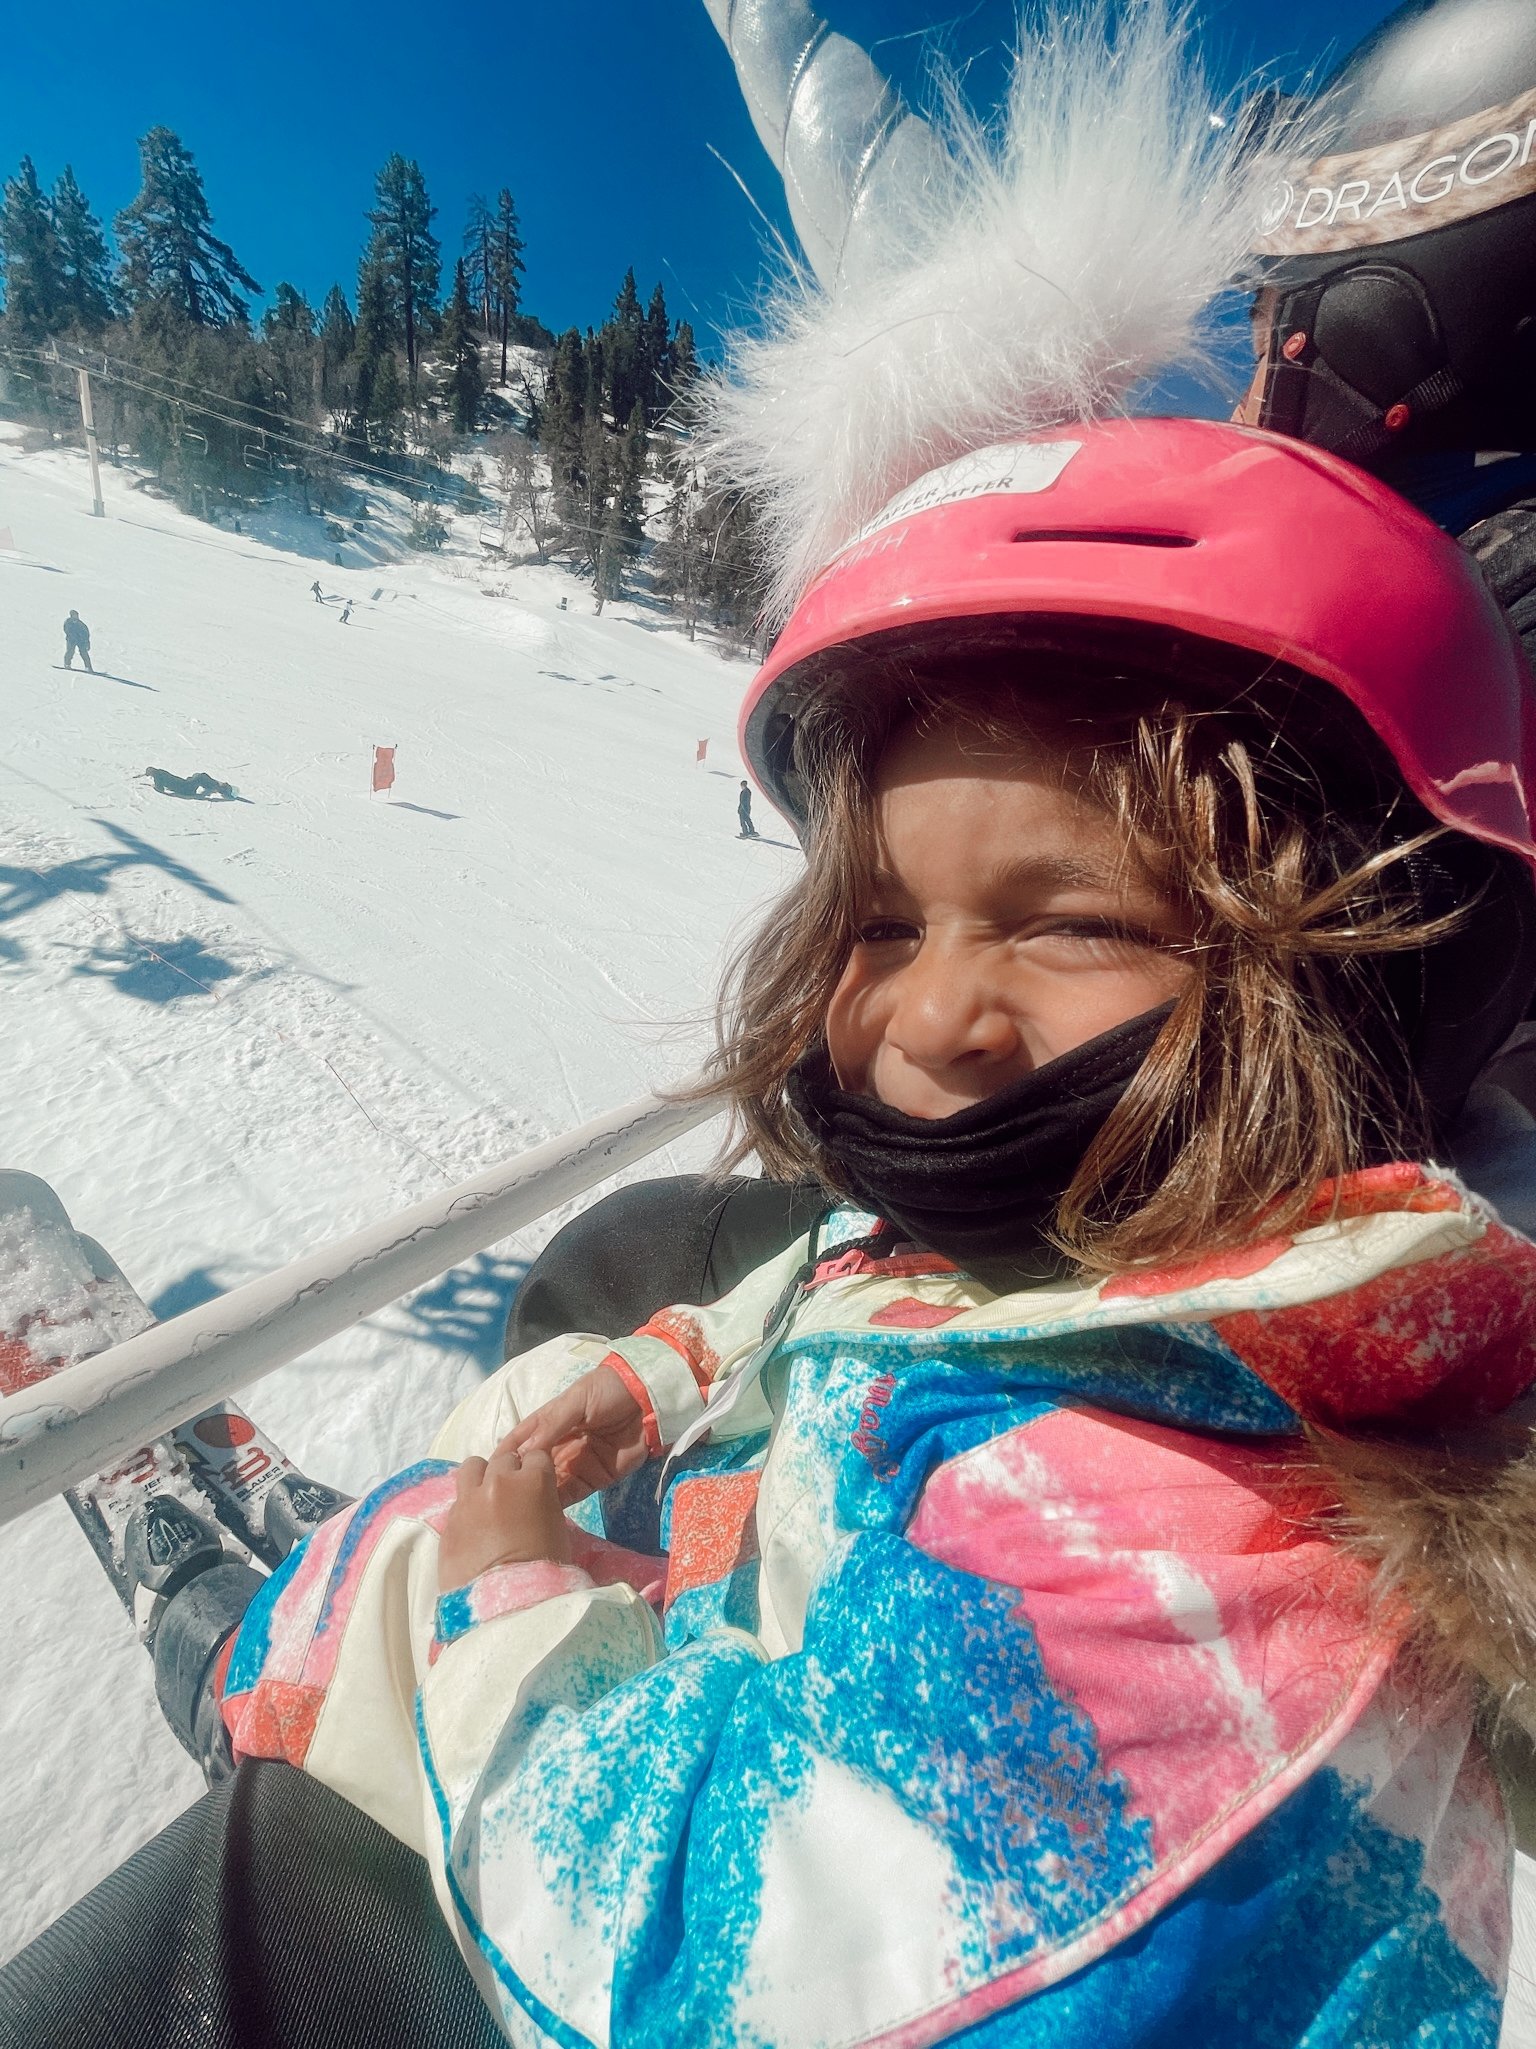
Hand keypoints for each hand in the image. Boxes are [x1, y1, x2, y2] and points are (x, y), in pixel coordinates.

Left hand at [437, 1444, 571, 1592]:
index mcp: (532, 1481)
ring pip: (473, 1467)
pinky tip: (473, 1528)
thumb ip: (541, 1501)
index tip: (538, 1484)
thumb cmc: (545, 1569)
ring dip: (483, 1477)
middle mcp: (499, 1482)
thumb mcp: (556, 1527)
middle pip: (504, 1458)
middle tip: (514, 1494)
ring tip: (487, 1499)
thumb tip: (530, 1498)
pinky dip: (467, 1508)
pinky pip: (458, 1501)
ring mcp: (469, 1500)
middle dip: (511, 1471)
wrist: (508, 1605)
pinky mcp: (448, 1521)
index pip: (537, 1455)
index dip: (538, 1470)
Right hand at [504, 1364, 649, 1504]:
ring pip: (549, 1485)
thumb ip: (551, 1425)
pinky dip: (557, 1506)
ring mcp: (576, 1464)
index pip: (520, 1442)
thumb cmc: (609, 1390)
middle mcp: (559, 1446)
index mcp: (550, 1423)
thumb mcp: (577, 1399)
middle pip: (532, 1469)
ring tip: (515, 1515)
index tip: (483, 1474)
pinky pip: (573, 1495)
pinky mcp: (596, 1479)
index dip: (503, 1457)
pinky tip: (541, 1517)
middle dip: (517, 1483)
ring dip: (534, 1498)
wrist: (651, 1398)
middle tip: (497, 1502)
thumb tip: (522, 1453)